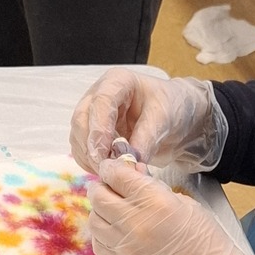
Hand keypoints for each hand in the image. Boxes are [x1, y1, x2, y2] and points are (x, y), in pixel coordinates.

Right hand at [71, 70, 222, 179]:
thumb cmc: (171, 107)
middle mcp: (98, 95)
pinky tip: (106, 171)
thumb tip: (130, 161)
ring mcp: (92, 114)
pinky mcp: (92, 133)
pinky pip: (82, 149)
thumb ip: (146, 137)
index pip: (100, 103)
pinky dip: (90, 163)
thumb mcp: (164, 118)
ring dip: (89, 157)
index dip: (99, 129)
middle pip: (82, 120)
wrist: (176, 116)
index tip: (103, 154)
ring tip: (110, 173)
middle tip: (106, 169)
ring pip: (78, 136)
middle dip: (91, 147)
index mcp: (117, 82)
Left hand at [89, 157, 254, 254]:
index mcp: (156, 203)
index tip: (112, 167)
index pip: (117, 175)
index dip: (112, 167)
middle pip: (99, 196)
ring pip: (95, 220)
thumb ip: (154, 189)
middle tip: (109, 187)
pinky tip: (116, 232)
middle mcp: (135, 224)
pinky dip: (103, 234)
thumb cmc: (207, 242)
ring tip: (113, 211)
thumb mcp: (186, 205)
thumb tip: (133, 175)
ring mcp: (125, 249)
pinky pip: (99, 244)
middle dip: (102, 186)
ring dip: (101, 211)